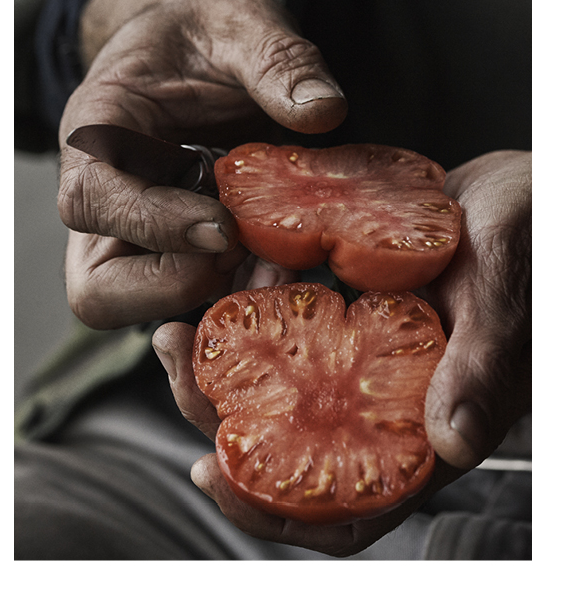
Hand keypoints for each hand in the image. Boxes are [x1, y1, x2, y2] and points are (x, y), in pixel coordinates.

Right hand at [57, 0, 345, 328]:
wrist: (197, 57)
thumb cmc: (201, 37)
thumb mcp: (238, 24)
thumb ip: (276, 59)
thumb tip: (322, 111)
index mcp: (98, 136)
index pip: (93, 202)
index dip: (154, 224)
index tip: (223, 224)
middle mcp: (109, 200)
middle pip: (98, 287)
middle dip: (173, 285)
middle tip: (240, 250)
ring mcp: (141, 236)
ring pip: (149, 305)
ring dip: (217, 296)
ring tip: (281, 266)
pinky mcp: (182, 252)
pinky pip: (198, 296)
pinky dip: (242, 295)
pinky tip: (289, 268)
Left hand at [152, 149, 530, 556]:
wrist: (522, 196)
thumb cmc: (532, 242)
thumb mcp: (508, 297)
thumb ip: (482, 369)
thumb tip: (453, 442)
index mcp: (428, 424)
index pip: (348, 506)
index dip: (275, 511)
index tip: (210, 475)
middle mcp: (387, 402)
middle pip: (290, 447)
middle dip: (220, 416)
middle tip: (175, 360)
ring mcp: (365, 358)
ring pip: (280, 387)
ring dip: (224, 363)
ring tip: (185, 322)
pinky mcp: (353, 315)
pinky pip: (292, 326)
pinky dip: (255, 310)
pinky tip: (233, 278)